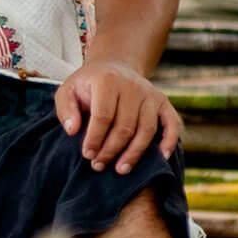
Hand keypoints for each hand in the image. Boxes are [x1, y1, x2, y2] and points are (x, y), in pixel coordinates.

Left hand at [54, 58, 180, 175]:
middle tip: (99, 165)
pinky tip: (159, 159)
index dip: (95, 139)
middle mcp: (133, 86)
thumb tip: (73, 130)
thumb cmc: (88, 85)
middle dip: (111, 150)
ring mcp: (151, 94)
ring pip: (147, 130)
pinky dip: (169, 142)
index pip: (103, 116)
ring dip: (134, 153)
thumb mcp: (68, 90)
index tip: (87, 154)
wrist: (114, 67)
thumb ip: (66, 109)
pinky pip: (172, 124)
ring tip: (121, 169)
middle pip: (125, 127)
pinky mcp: (163, 102)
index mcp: (107, 81)